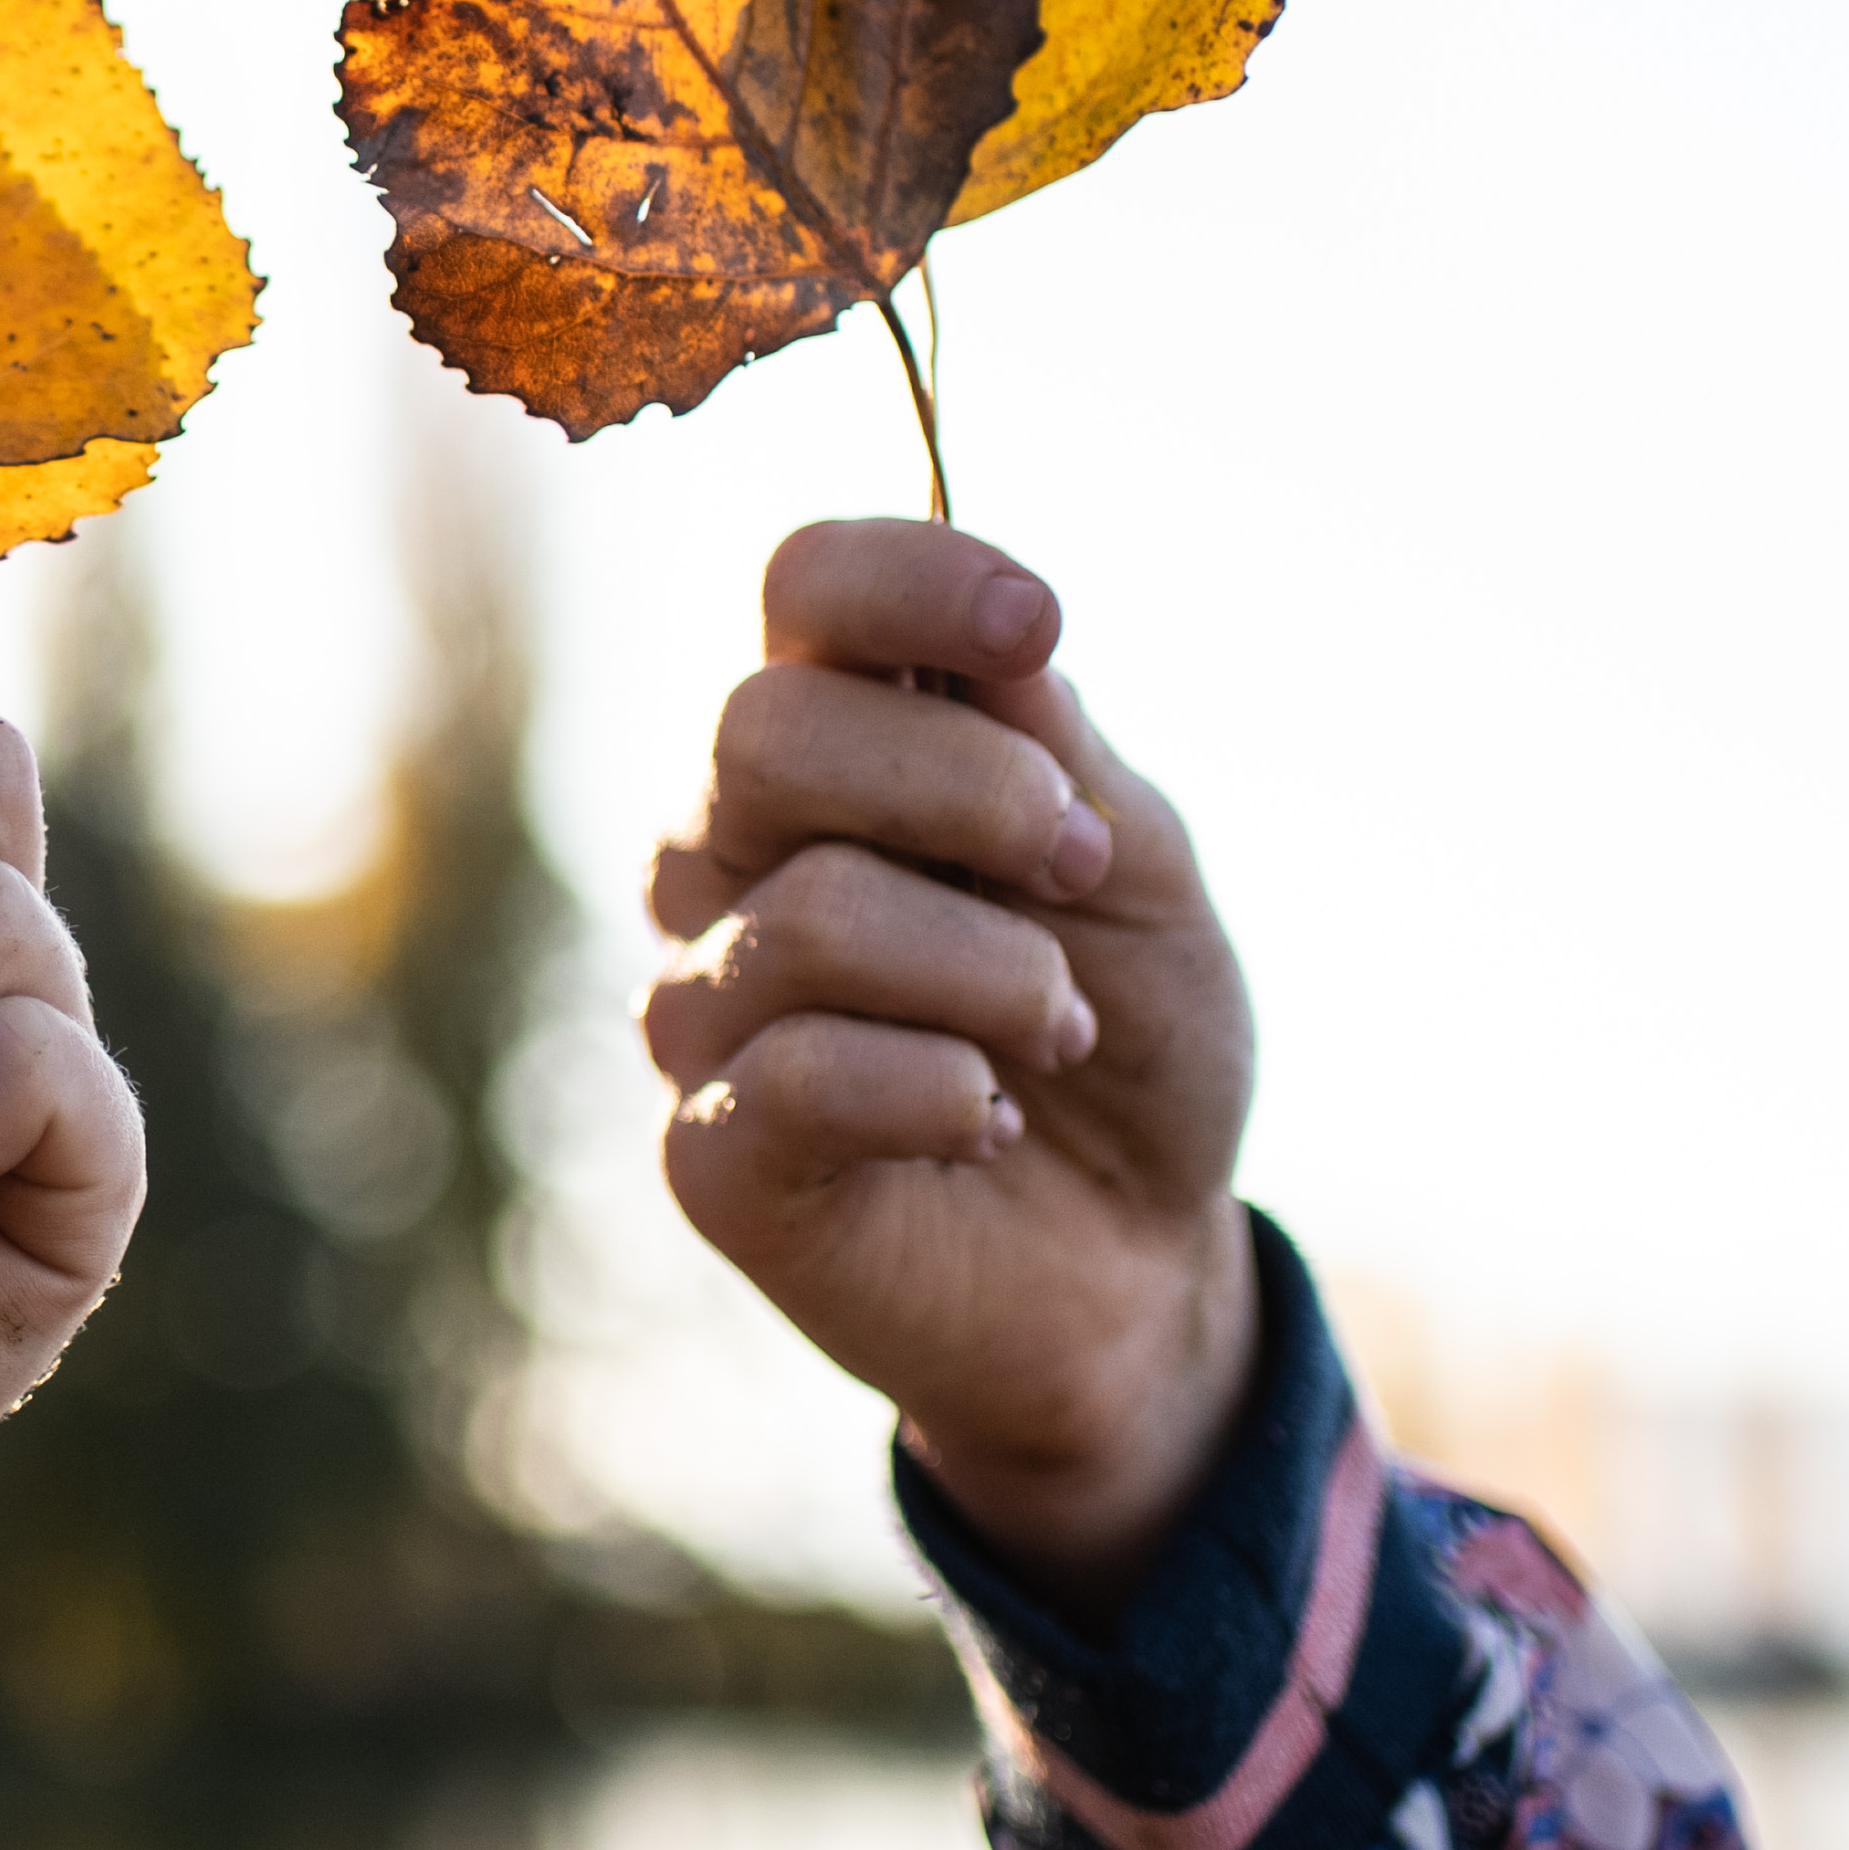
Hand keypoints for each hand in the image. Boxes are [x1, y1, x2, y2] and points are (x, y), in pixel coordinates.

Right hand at [644, 525, 1258, 1622]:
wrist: (1141, 1268)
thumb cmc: (1130, 1041)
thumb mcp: (1139, 870)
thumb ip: (1053, 753)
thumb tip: (994, 648)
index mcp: (839, 748)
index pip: (803, 591)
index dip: (908, 581)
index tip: (1038, 627)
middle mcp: (736, 855)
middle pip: (764, 732)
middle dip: (967, 790)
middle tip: (1081, 869)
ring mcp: (707, 1002)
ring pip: (808, 913)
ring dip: (995, 975)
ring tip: (1057, 1032)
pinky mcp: (712, 1154)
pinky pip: (803, 1073)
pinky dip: (944, 1089)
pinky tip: (987, 1123)